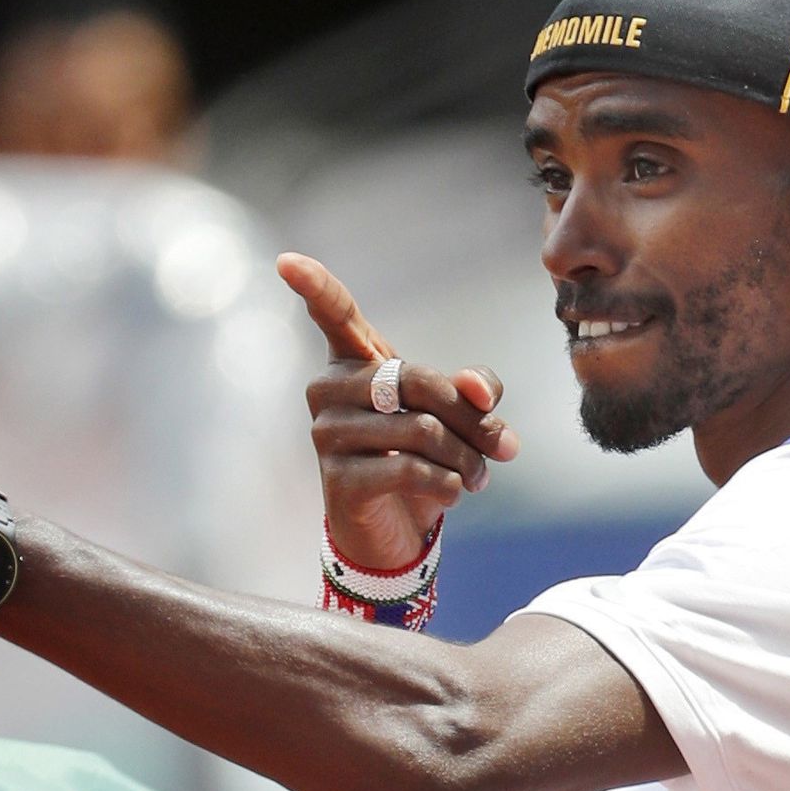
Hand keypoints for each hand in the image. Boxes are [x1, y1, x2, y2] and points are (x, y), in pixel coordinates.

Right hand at [276, 252, 518, 569]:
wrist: (396, 530)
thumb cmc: (421, 456)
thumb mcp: (456, 414)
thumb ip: (475, 389)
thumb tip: (479, 390)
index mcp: (355, 361)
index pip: (334, 314)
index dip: (314, 286)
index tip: (287, 261)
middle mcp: (330, 390)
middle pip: (416, 381)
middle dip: (471, 417)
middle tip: (503, 446)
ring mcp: (327, 434)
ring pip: (420, 430)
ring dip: (467, 457)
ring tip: (480, 474)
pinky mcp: (338, 480)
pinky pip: (410, 469)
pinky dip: (450, 483)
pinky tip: (455, 492)